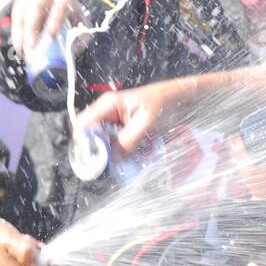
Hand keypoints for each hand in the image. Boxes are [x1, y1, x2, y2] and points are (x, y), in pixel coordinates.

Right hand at [10, 0, 87, 60]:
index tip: (51, 35)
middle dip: (31, 27)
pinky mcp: (21, 4)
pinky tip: (18, 45)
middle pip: (36, 6)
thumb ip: (77, 38)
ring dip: (20, 31)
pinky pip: (15, 17)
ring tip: (21, 49)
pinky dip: (16, 32)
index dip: (55, 19)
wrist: (58, 10)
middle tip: (31, 45)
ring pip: (22, 11)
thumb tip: (71, 52)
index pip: (60, 4)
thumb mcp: (79, 27)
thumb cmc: (69, 20)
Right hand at [72, 77, 187, 155]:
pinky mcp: (122, 130)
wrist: (181, 98)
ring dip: (107, 155)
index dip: (86, 143)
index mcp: (108, 105)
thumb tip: (111, 160)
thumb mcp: (146, 122)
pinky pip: (112, 145)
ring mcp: (113, 122)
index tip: (98, 160)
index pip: (84, 125)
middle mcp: (106, 113)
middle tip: (107, 166)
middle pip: (89, 136)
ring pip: (100, 143)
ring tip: (117, 165)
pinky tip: (125, 160)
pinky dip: (116, 154)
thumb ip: (127, 140)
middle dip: (96, 152)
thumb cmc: (164, 103)